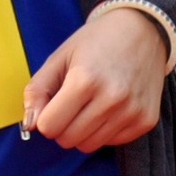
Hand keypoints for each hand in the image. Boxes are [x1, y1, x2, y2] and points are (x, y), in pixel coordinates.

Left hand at [21, 5, 168, 151]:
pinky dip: (105, 131)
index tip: (54, 104)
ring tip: (91, 104)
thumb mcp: (59, 58)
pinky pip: (112, 142)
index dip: (45, 117)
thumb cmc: (97, 42)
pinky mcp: (146, 120)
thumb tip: (29, 124)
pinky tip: (110, 107)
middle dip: (62, 126)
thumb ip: (37, 91)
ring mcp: (132, 111)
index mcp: (84, 80)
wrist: (144, 29)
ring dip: (83, 131)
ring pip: (89, 146)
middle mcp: (111, 98)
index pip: (49, 127)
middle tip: (71, 103)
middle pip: (68, 140)